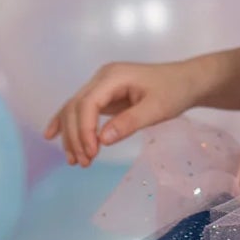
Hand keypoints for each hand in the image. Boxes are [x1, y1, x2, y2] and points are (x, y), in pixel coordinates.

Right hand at [44, 60, 200, 166]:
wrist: (187, 81)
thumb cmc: (175, 92)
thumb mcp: (156, 109)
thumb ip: (129, 123)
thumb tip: (102, 140)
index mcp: (113, 77)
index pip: (87, 103)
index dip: (85, 129)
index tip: (92, 153)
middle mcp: (101, 78)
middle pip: (76, 107)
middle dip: (76, 136)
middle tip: (84, 163)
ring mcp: (101, 85)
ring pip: (74, 109)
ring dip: (71, 134)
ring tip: (75, 161)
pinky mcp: (104, 95)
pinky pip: (80, 109)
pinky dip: (67, 123)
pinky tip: (52, 135)